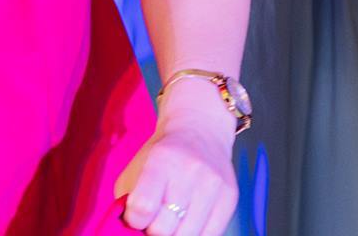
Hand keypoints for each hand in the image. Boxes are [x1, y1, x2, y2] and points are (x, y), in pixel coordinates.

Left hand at [114, 89, 237, 235]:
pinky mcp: (230, 198)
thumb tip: (130, 233)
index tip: (137, 216)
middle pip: (164, 228)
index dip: (135, 220)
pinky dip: (195, 235)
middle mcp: (191, 171)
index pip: (143, 208)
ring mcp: (214, 185)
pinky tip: (189, 222)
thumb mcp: (136, 171)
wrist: (200, 130)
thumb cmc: (161, 157)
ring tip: (173, 220)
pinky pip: (210, 235)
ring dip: (175, 233)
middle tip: (155, 220)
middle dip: (154, 230)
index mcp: (161, 160)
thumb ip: (127, 204)